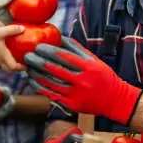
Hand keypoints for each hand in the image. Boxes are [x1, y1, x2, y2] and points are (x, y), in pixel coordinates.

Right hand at [0, 24, 25, 72]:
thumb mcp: (0, 31)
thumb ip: (12, 30)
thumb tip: (23, 28)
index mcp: (3, 56)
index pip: (14, 68)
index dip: (22, 68)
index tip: (27, 65)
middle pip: (9, 69)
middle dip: (17, 68)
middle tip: (23, 63)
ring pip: (3, 65)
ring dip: (10, 63)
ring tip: (15, 55)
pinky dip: (3, 59)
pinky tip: (4, 51)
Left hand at [24, 37, 142, 125]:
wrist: (115, 100)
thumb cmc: (104, 77)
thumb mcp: (95, 60)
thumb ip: (78, 49)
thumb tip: (61, 38)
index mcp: (88, 67)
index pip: (65, 57)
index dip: (49, 51)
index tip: (38, 46)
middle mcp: (82, 81)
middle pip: (55, 70)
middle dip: (39, 62)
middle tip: (27, 56)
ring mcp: (76, 94)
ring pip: (51, 83)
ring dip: (37, 75)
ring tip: (28, 67)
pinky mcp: (72, 105)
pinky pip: (53, 95)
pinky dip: (41, 87)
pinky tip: (33, 81)